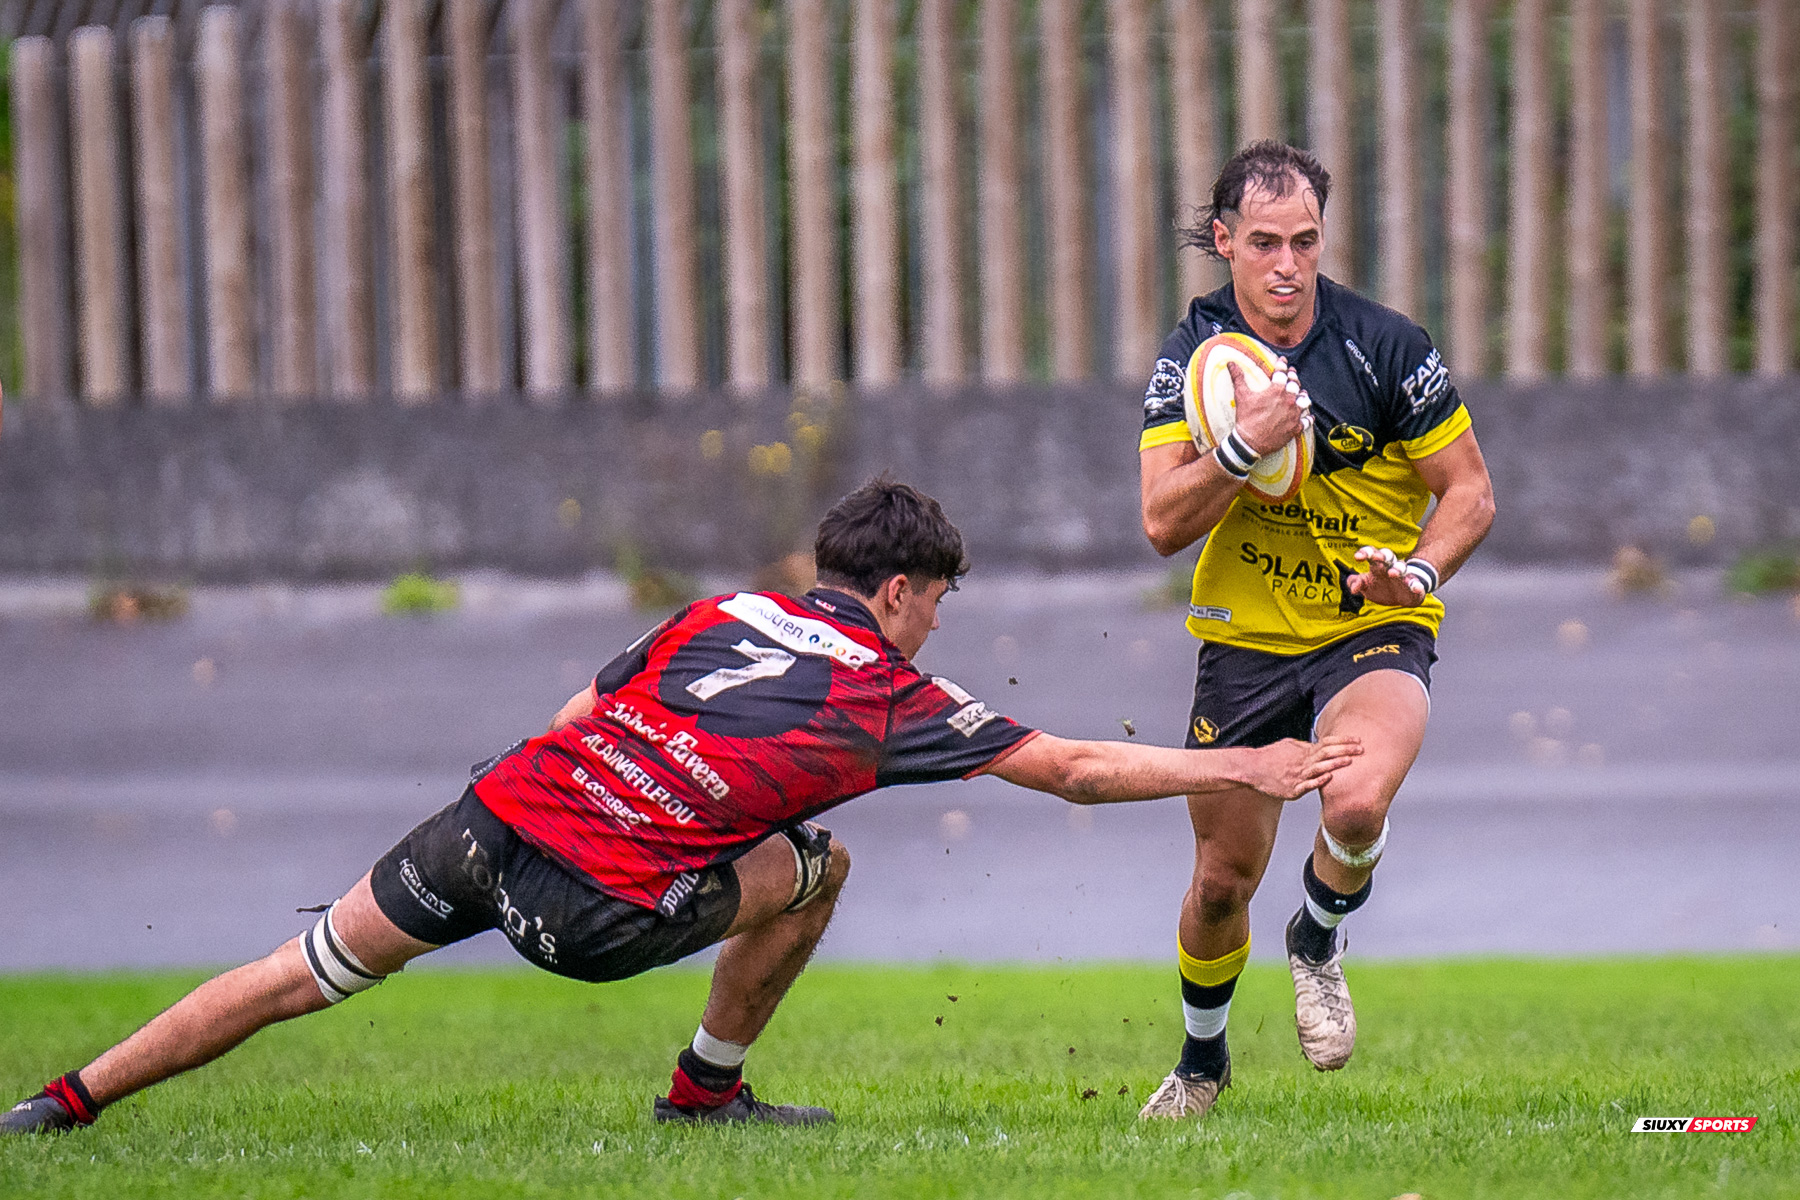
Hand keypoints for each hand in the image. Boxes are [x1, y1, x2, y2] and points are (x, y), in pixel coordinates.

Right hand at [1226, 357, 1311, 456]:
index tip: (1282, 361)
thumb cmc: (1245, 419)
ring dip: (1302, 395)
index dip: (1282, 365)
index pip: (1282, 373)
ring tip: (1302, 393)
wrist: (1250, 442)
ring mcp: (1294, 414)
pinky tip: (1308, 415)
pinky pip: (1307, 421)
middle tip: (1292, 374)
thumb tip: (1230, 363)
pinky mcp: (1295, 427)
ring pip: (1304, 401)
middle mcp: (1288, 400)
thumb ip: (1238, 378)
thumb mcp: (1241, 396)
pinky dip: (1308, 417)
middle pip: (1295, 384)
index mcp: (1277, 390)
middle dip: (1293, 377)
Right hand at [1243, 736, 1361, 798]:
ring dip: (1335, 764)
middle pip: (1327, 753)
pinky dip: (1318, 781)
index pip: (1327, 743)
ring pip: (1319, 768)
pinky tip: (1328, 779)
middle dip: (1345, 750)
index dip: (1343, 741)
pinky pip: (1307, 785)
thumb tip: (1318, 744)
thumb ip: (1305, 747)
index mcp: (1303, 751)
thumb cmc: (1270, 757)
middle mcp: (1302, 762)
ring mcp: (1298, 776)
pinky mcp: (1292, 789)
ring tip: (1349, 761)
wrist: (1252, 769)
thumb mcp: (1288, 745)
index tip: (1357, 740)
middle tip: (1361, 749)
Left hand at [1346, 545, 1426, 606]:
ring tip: (1392, 573)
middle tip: (1377, 558)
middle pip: (1388, 556)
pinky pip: (1417, 585)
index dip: (1365, 553)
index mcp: (1378, 565)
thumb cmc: (1380, 587)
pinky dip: (1417, 586)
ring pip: (1402, 568)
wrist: (1401, 595)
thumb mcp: (1366, 586)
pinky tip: (1416, 588)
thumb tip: (1352, 588)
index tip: (1357, 557)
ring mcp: (1404, 576)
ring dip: (1398, 569)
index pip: (1372, 554)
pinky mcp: (1415, 587)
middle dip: (1382, 556)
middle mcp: (1391, 567)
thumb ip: (1357, 584)